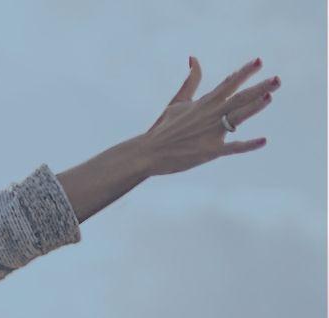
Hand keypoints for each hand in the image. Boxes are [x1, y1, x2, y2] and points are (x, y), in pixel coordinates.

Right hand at [57, 57, 280, 221]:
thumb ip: (191, 81)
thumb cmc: (163, 127)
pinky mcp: (210, 151)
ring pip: (237, 117)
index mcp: (204, 103)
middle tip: (277, 79)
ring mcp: (211, 133)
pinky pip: (233, 148)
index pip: (228, 84)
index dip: (244, 72)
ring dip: (254, 107)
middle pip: (239, 98)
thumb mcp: (177, 101)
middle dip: (259, 87)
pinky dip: (248, 145)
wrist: (147, 153)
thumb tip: (195, 58)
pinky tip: (263, 140)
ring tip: (269, 97)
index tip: (258, 62)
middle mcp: (210, 115)